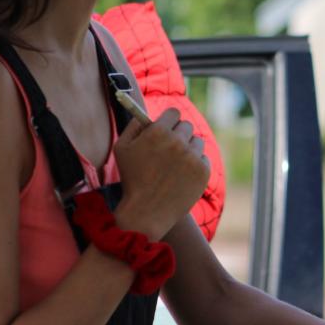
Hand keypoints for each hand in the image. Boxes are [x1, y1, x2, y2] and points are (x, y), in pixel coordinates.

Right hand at [113, 107, 209, 238]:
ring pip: (197, 141)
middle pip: (186, 126)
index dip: (169, 120)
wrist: (146, 212)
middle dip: (178, 134)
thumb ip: (134, 125)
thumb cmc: (132, 179)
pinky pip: (203, 158)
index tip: (167, 127)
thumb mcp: (122, 148)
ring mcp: (192, 157)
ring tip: (175, 163)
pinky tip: (182, 174)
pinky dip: (195, 164)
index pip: (174, 113)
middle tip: (170, 147)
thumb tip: (147, 113)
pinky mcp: (203, 171)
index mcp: (158, 132)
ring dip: (188, 148)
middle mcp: (178, 142)